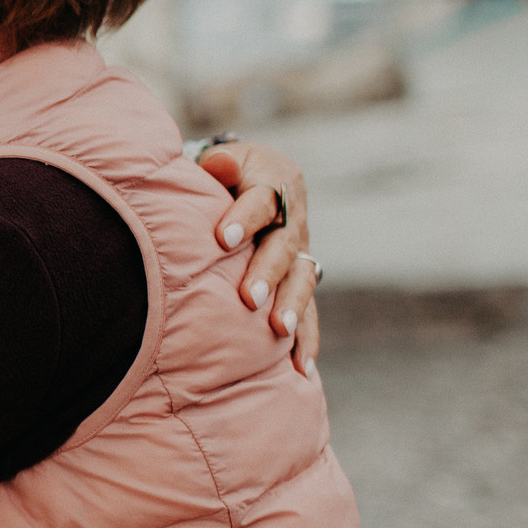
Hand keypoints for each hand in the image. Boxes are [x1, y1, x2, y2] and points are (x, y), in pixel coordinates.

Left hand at [198, 140, 319, 372]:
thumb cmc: (222, 172)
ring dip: (291, 306)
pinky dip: (306, 339)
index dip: (243, 219)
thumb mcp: (221, 159)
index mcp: (274, 182)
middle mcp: (293, 220)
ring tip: (278, 329)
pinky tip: (301, 369)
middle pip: (284, 246)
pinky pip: (309, 311)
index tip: (221, 240)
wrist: (252, 181)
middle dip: (267, 272)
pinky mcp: (300, 280)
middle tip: (248, 297)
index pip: (262, 200)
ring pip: (301, 279)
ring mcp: (300, 252)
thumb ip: (219, 163)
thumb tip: (218, 163)